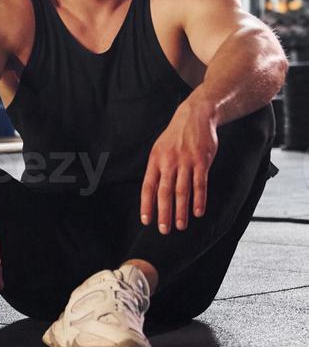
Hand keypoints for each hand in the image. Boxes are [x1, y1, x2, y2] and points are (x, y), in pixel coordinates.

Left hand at [140, 100, 218, 233]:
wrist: (195, 116)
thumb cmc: (176, 136)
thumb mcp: (160, 149)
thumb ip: (157, 169)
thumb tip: (152, 193)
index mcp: (155, 159)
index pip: (148, 186)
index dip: (147, 205)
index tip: (146, 221)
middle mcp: (169, 161)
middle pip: (164, 192)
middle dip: (163, 213)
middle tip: (164, 230)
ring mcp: (185, 161)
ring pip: (182, 190)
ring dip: (181, 211)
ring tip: (180, 226)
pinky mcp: (201, 161)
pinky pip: (200, 184)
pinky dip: (199, 200)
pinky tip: (197, 212)